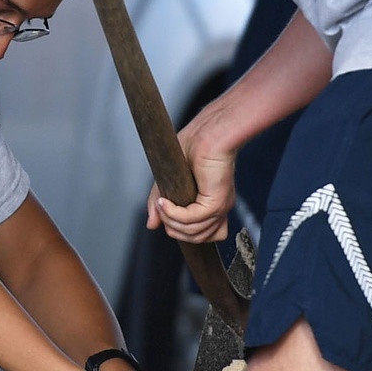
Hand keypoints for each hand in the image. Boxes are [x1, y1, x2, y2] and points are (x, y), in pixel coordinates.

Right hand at [147, 119, 235, 243]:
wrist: (208, 132)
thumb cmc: (194, 147)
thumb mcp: (170, 182)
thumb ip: (161, 205)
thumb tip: (152, 224)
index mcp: (213, 204)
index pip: (202, 236)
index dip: (182, 231)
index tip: (166, 216)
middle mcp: (219, 209)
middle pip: (195, 238)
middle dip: (172, 228)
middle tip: (160, 209)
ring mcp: (219, 207)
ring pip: (192, 232)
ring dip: (170, 220)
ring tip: (161, 203)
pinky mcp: (215, 202)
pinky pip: (191, 219)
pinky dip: (173, 213)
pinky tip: (165, 202)